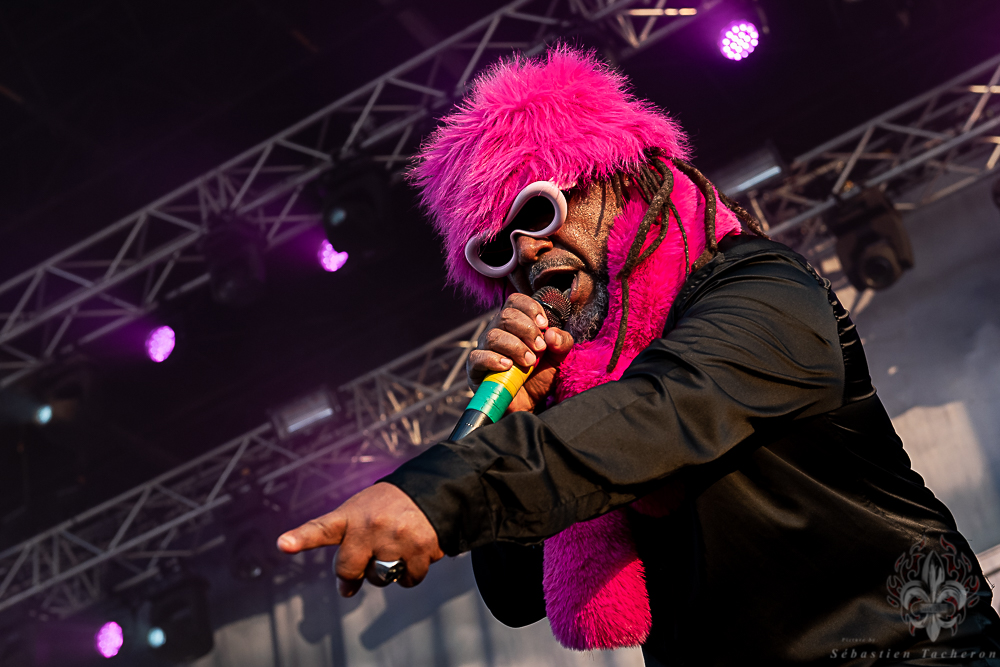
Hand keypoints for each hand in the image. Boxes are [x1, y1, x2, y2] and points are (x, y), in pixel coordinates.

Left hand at [276, 483, 443, 596]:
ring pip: (381, 579)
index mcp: (351, 515)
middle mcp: (371, 525)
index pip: (321, 528)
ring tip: (396, 547)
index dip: (301, 537)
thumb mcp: (361, 511)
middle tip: (363, 566)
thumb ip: (348, 545)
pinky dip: (411, 574)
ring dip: (387, 572)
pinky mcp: (420, 547)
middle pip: (349, 570)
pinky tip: (414, 553)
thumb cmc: (388, 506)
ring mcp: (395, 537)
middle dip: (355, 574)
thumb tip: (346, 591)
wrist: (429, 491)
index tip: (284, 544)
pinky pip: (408, 580)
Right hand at [467, 293, 574, 412]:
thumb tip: (551, 333)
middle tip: (540, 348)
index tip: (544, 325)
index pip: (515, 301)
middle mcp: (498, 331)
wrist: (531, 404)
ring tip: (530, 362)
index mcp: (515, 323)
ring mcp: (485, 349)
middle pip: (505, 315)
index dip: (530, 308)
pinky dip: (494, 360)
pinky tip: (508, 366)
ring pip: (493, 335)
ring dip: (516, 347)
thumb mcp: (558, 357)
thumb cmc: (540, 376)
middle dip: (527, 330)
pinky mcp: (475, 368)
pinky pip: (478, 357)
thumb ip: (562, 342)